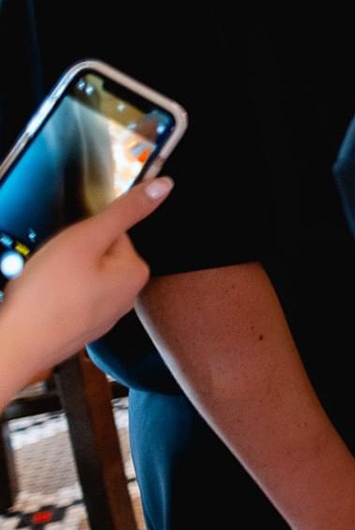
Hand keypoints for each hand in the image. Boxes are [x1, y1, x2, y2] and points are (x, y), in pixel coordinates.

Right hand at [0, 178, 170, 387]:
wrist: (13, 344)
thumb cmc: (48, 293)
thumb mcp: (88, 238)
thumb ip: (126, 211)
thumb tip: (165, 186)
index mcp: (136, 273)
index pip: (116, 233)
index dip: (86, 233)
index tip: (69, 247)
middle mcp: (127, 297)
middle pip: (99, 254)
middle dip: (73, 254)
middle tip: (52, 267)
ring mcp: (103, 315)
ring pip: (81, 276)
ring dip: (61, 274)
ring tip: (44, 284)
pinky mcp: (79, 327)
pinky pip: (69, 297)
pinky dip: (54, 295)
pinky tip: (41, 300)